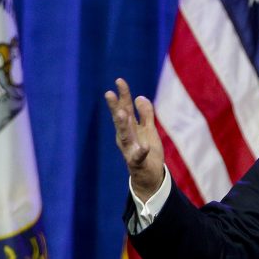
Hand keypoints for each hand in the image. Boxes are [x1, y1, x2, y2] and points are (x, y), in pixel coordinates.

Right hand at [105, 77, 166, 199]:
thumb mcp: (148, 130)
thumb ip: (145, 114)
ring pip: (124, 136)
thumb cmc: (148, 153)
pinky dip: (140, 152)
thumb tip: (140, 97)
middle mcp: (125, 138)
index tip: (119, 80)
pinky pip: (138, 157)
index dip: (123, 95)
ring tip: (122, 114)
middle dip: (115, 107)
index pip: (125, 108)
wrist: (150, 178)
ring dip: (122, 125)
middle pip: (120, 120)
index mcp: (129, 129)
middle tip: (109, 94)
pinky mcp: (137, 163)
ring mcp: (129, 150)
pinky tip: (144, 146)